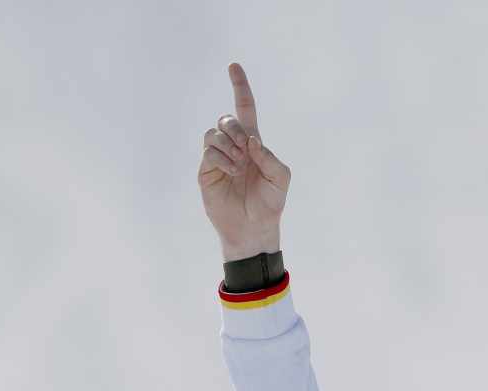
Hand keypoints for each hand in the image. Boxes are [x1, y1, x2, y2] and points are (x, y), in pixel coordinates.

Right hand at [197, 62, 290, 260]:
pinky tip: (231, 171)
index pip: (245, 109)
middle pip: (226, 119)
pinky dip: (221, 158)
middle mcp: (233, 146)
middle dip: (235, 128)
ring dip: (228, 144)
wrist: (254, 228)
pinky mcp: (206, 171)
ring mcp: (217, 158)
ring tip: (239, 164)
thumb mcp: (281, 178)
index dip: (240, 87)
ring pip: (213, 132)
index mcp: (253, 143)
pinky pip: (208, 152)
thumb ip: (271, 156)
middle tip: (246, 148)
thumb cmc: (270, 203)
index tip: (234, 66)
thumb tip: (251, 140)